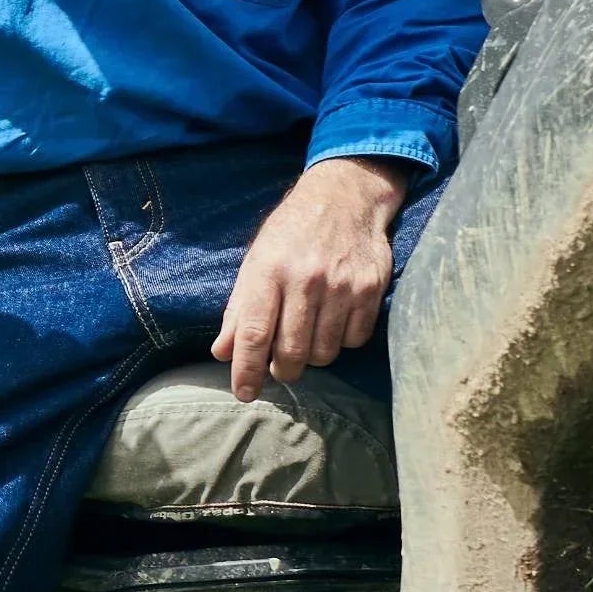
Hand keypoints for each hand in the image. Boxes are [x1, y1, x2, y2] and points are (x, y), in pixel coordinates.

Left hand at [217, 158, 413, 400]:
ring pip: (324, 353)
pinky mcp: (370, 290)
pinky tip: (334, 323)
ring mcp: (341, 286)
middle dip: (283, 370)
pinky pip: (354, 340)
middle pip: (291, 352)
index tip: (244, 394)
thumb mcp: (255, 260)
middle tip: (281, 365)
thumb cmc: (292, 232)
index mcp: (268, 270)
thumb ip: (238, 308)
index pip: (253, 333)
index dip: (247, 370)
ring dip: (313, 357)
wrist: (345, 197)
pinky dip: (342, 342)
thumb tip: (222, 353)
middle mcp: (305, 280)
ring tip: (308, 339)